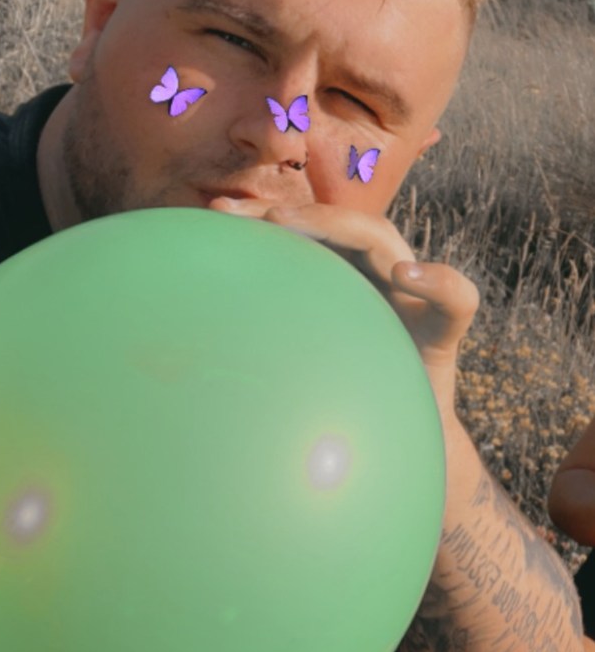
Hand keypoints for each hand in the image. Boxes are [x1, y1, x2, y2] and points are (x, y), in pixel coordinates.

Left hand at [209, 198, 478, 420]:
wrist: (405, 437)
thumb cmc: (344, 394)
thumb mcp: (298, 359)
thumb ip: (266, 330)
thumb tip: (195, 323)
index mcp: (340, 278)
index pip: (303, 234)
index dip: (263, 218)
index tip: (218, 214)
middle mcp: (374, 276)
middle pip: (337, 227)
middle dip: (295, 215)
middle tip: (255, 217)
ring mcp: (411, 297)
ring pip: (384, 242)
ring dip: (340, 228)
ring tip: (289, 224)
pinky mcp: (444, 330)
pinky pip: (456, 298)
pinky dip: (436, 281)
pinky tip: (404, 277)